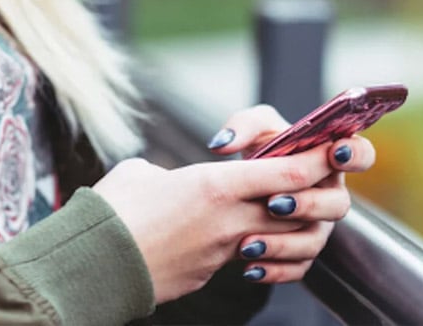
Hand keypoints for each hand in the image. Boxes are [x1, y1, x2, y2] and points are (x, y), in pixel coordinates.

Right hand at [92, 140, 336, 303]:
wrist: (92, 267)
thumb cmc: (112, 211)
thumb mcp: (141, 173)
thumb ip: (170, 173)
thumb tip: (171, 182)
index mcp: (216, 185)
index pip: (289, 172)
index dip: (317, 160)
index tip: (330, 149)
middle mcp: (230, 220)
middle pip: (298, 207)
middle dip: (315, 194)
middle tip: (311, 180)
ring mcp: (224, 251)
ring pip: (284, 240)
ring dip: (293, 228)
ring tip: (281, 214)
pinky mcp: (212, 273)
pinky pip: (254, 262)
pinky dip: (263, 253)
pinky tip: (251, 246)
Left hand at [208, 104, 374, 282]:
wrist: (241, 187)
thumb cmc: (259, 149)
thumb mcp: (252, 129)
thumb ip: (242, 126)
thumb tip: (222, 144)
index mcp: (329, 159)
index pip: (361, 155)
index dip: (355, 155)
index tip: (334, 153)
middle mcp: (329, 194)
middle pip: (338, 204)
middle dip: (308, 204)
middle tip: (274, 203)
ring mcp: (318, 226)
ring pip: (315, 241)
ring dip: (284, 243)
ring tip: (249, 243)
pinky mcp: (301, 253)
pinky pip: (297, 268)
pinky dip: (273, 270)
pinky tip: (249, 267)